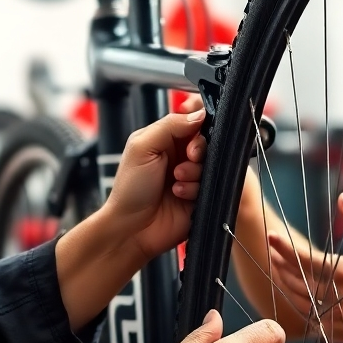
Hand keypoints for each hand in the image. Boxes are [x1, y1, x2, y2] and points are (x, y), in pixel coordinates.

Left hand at [104, 108, 206, 262]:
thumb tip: (199, 114)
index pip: (192, 122)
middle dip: (199, 151)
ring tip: (176, 183)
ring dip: (195, 173)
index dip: (198, 128)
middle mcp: (180, 156)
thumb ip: (170, 125)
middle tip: (188, 159)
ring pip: (211, 165)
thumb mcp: (142, 147)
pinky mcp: (200, 196)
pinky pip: (212, 186)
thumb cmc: (130, 188)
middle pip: (206, 143)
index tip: (192, 139)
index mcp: (165, 139)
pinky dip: (196, 189)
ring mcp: (191, 177)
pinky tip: (179, 195)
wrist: (132, 228)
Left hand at [269, 193, 342, 342]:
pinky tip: (295, 298)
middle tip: (271, 251)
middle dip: (280, 264)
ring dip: (286, 286)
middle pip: (296, 281)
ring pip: (300, 302)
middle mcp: (338, 297)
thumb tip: (342, 198)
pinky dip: (300, 309)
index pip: (304, 259)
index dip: (284, 247)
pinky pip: (312, 322)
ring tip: (278, 271)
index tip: (271, 236)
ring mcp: (338, 318)